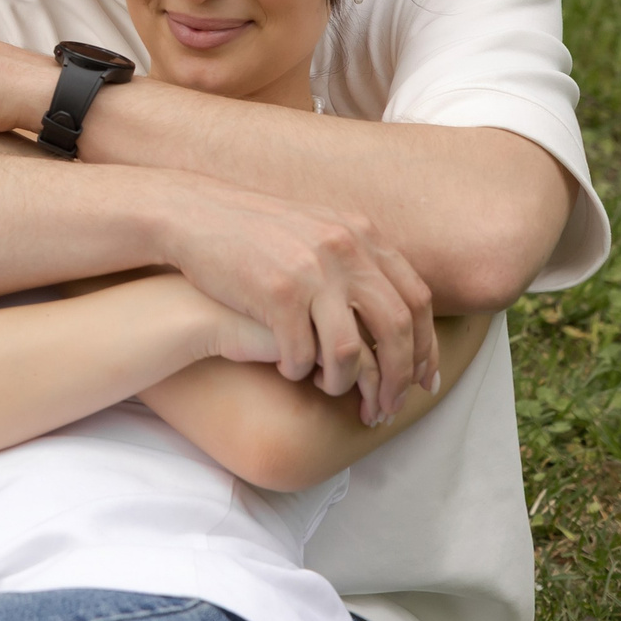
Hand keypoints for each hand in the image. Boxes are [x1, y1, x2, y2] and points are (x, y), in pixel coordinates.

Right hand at [161, 178, 437, 420]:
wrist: (194, 214)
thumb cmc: (253, 230)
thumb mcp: (317, 228)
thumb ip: (356, 257)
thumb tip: (392, 302)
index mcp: (361, 234)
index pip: (417, 298)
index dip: (426, 345)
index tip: (425, 378)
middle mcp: (345, 249)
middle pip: (396, 328)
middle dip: (398, 377)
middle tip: (389, 407)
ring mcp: (311, 271)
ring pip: (349, 350)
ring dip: (345, 383)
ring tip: (333, 392)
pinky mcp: (276, 293)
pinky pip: (301, 353)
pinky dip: (299, 372)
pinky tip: (291, 372)